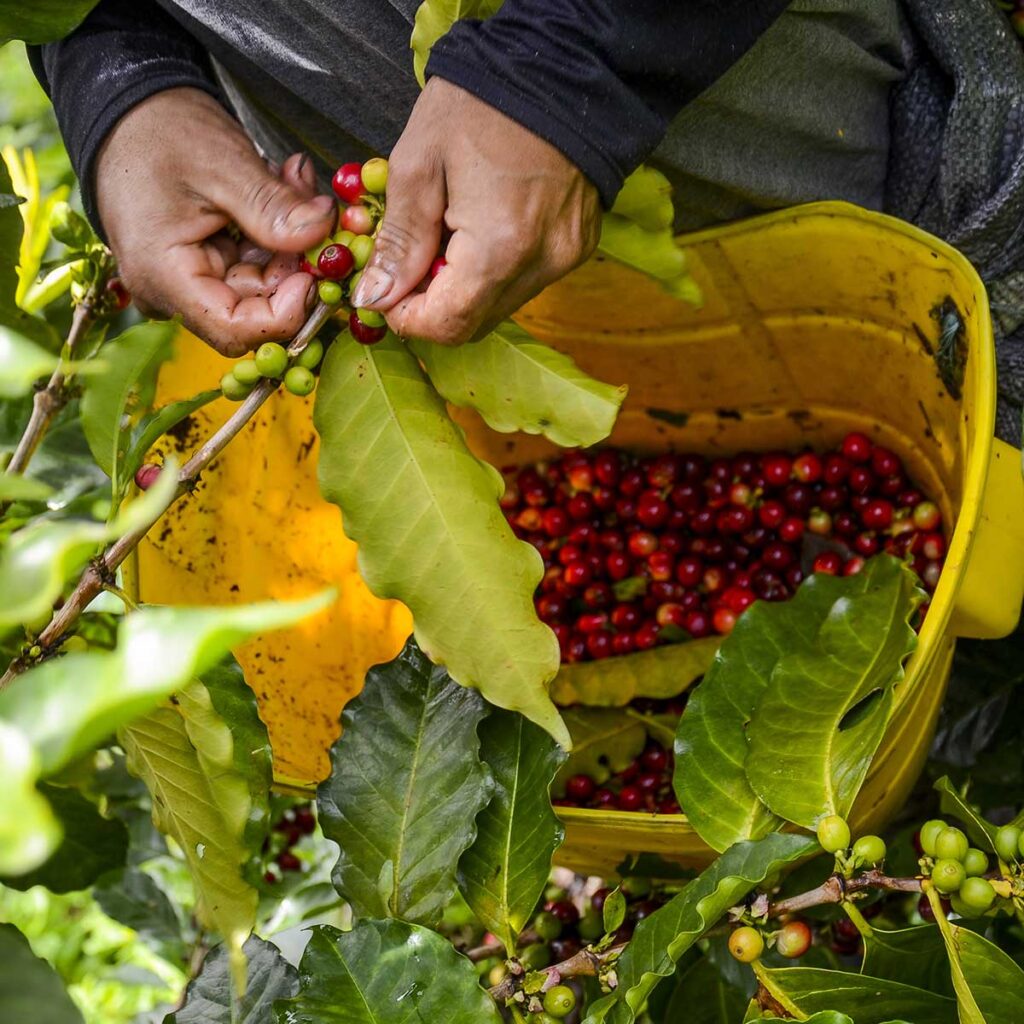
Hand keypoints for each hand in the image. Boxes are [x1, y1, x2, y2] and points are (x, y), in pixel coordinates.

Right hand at [95, 88, 335, 354]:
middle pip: (252, 308)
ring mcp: (186, 278)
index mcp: (164, 277)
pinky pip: (248, 263)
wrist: (123, 106)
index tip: (314, 276)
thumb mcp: (224, 166)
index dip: (285, 314)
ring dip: (286, 240)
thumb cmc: (158, 131)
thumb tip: (324, 232)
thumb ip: (274, 207)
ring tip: (293, 182)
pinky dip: (272, 231)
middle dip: (292, 265)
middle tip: (314, 210)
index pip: (235, 330)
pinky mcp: (200, 262)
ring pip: (258, 283)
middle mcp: (170, 290)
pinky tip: (280, 189)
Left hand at [351, 78, 600, 344]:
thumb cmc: (481, 104)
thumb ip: (398, 242)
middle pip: (473, 324)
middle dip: (433, 306)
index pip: (447, 325)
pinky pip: (525, 282)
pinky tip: (483, 229)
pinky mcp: (577, 248)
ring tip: (448, 236)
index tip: (387, 292)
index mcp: (498, 248)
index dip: (407, 319)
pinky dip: (494, 272)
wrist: (559, 67)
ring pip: (499, 307)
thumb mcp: (418, 164)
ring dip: (463, 290)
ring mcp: (564, 259)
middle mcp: (539, 266)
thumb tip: (375, 297)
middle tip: (412, 261)